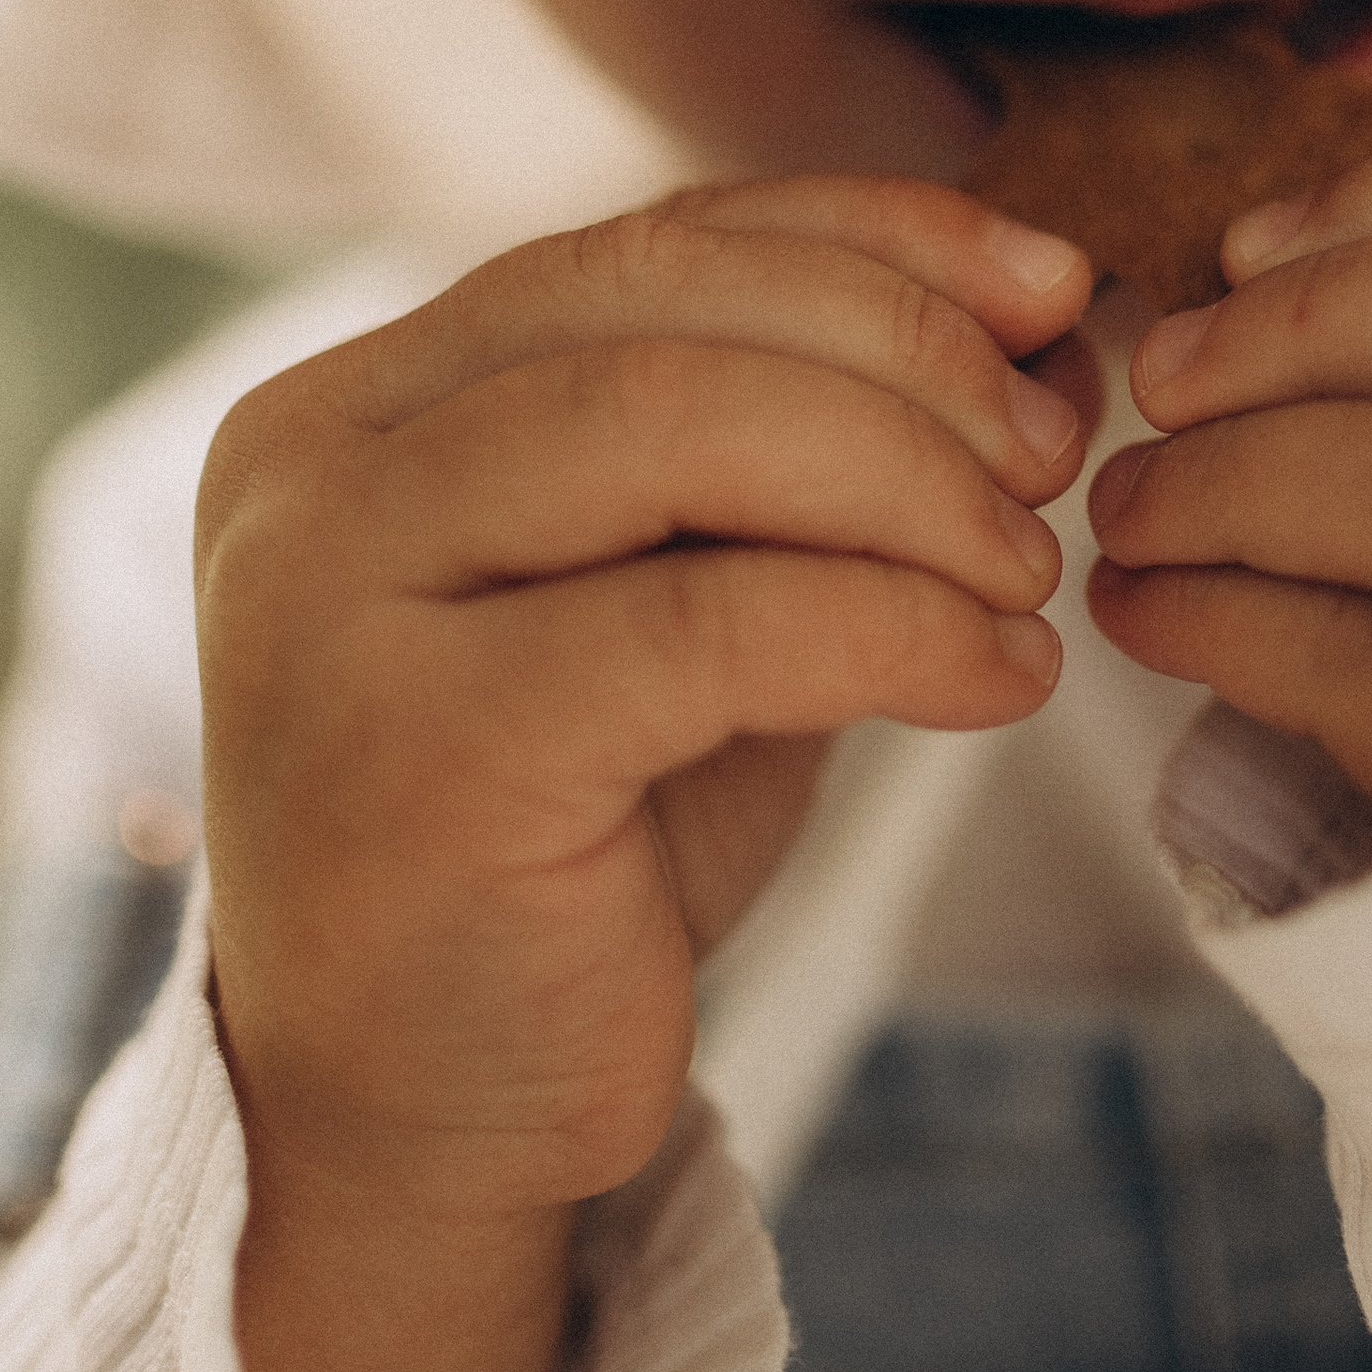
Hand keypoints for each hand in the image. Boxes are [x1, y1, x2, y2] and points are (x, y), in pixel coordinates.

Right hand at [197, 180, 1093, 1371]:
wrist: (424, 1132)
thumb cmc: (579, 853)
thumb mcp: (701, 607)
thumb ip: (821, 460)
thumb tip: (1058, 322)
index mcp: (365, 400)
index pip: (648, 244)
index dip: (873, 239)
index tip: (1056, 288)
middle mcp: (313, 465)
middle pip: (666, 309)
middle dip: (908, 358)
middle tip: (1055, 460)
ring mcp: (332, 597)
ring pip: (681, 426)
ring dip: (912, 481)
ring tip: (1031, 574)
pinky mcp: (415, 747)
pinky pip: (711, 621)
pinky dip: (898, 624)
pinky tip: (1001, 677)